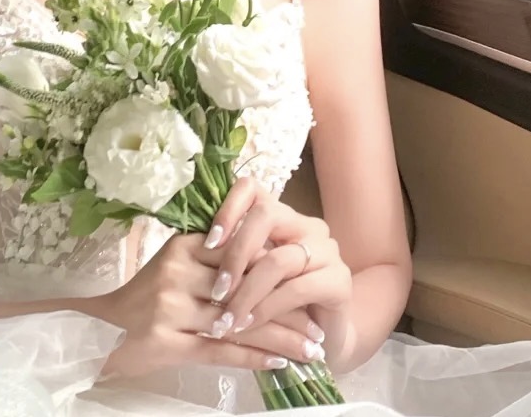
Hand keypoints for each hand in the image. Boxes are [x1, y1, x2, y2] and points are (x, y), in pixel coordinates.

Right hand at [90, 231, 321, 378]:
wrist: (104, 328)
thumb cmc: (149, 293)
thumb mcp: (179, 262)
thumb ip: (217, 257)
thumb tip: (274, 260)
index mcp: (183, 246)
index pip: (242, 255)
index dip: (279, 273)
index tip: (309, 286)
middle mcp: (177, 274)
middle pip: (246, 291)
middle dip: (288, 311)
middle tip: (319, 326)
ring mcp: (171, 309)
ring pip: (239, 324)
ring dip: (281, 340)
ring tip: (311, 350)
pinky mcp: (168, 343)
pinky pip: (221, 352)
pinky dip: (253, 359)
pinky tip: (279, 364)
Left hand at [205, 177, 352, 364]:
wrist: (319, 342)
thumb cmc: (274, 305)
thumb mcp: (249, 277)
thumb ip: (231, 257)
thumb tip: (190, 245)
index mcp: (281, 216)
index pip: (252, 189)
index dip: (227, 209)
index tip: (208, 243)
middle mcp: (306, 225)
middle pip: (266, 215)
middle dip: (235, 253)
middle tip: (216, 290)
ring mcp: (327, 250)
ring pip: (278, 259)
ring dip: (247, 293)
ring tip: (226, 320)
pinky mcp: (339, 281)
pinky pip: (297, 289)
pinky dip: (267, 310)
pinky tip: (249, 326)